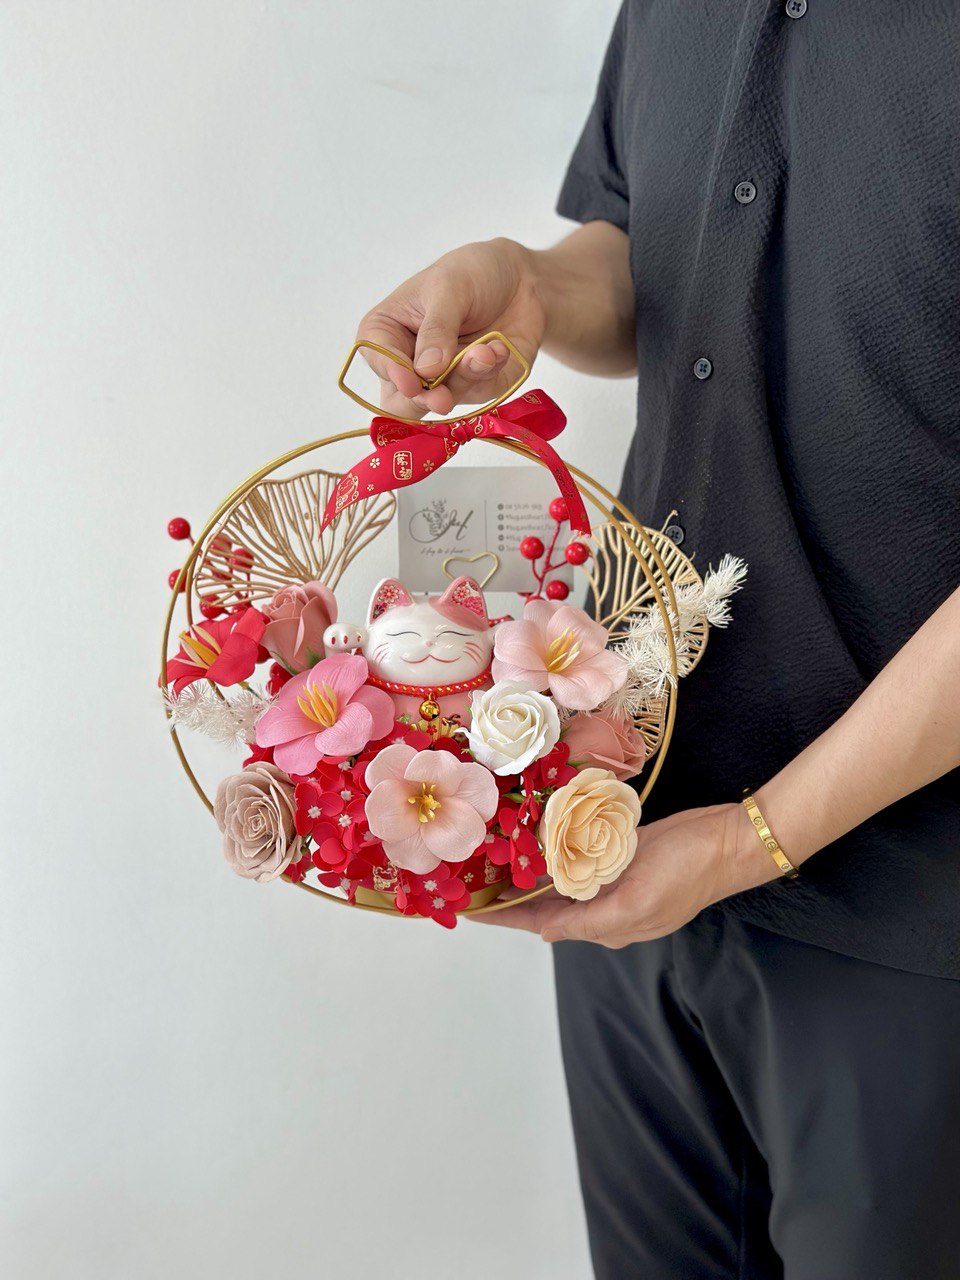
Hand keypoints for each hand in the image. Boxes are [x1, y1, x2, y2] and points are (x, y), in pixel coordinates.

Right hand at [355, 237, 546, 419]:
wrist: (521, 278)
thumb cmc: (473, 272)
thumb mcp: (449, 287)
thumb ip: (436, 329)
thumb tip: (425, 371)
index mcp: (389, 331)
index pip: (380, 361)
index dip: (393, 376)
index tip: (412, 382)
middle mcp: (411, 362)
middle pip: (401, 401)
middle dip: (423, 400)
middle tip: (442, 399)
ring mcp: (443, 379)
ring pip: (443, 401)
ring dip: (466, 377)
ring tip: (487, 350)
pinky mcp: (476, 387)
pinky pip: (479, 393)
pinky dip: (490, 372)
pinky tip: (499, 348)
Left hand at [468, 801, 779, 946]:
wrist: (729, 841)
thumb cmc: (686, 871)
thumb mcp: (636, 902)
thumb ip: (588, 922)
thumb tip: (545, 933)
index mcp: (606, 924)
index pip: (541, 922)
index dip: (504, 916)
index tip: (468, 910)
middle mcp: (606, 906)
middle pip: (545, 903)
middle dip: (509, 894)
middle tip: (470, 879)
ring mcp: (615, 880)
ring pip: (559, 880)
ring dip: (528, 872)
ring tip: (492, 860)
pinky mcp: (623, 855)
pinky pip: (580, 857)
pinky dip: (554, 851)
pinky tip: (534, 840)